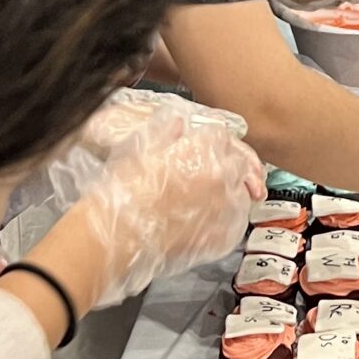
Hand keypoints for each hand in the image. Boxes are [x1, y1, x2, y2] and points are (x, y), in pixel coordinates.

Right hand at [47, 96, 263, 302]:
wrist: (119, 236)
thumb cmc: (123, 192)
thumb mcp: (140, 147)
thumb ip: (165, 131)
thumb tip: (177, 123)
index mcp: (203, 148)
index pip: (220, 135)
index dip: (208, 143)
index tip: (199, 151)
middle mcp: (222, 175)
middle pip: (236, 163)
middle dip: (222, 166)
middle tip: (200, 178)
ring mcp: (226, 208)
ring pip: (240, 193)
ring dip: (226, 194)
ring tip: (200, 203)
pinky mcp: (224, 236)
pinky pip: (236, 223)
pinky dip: (225, 220)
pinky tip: (205, 222)